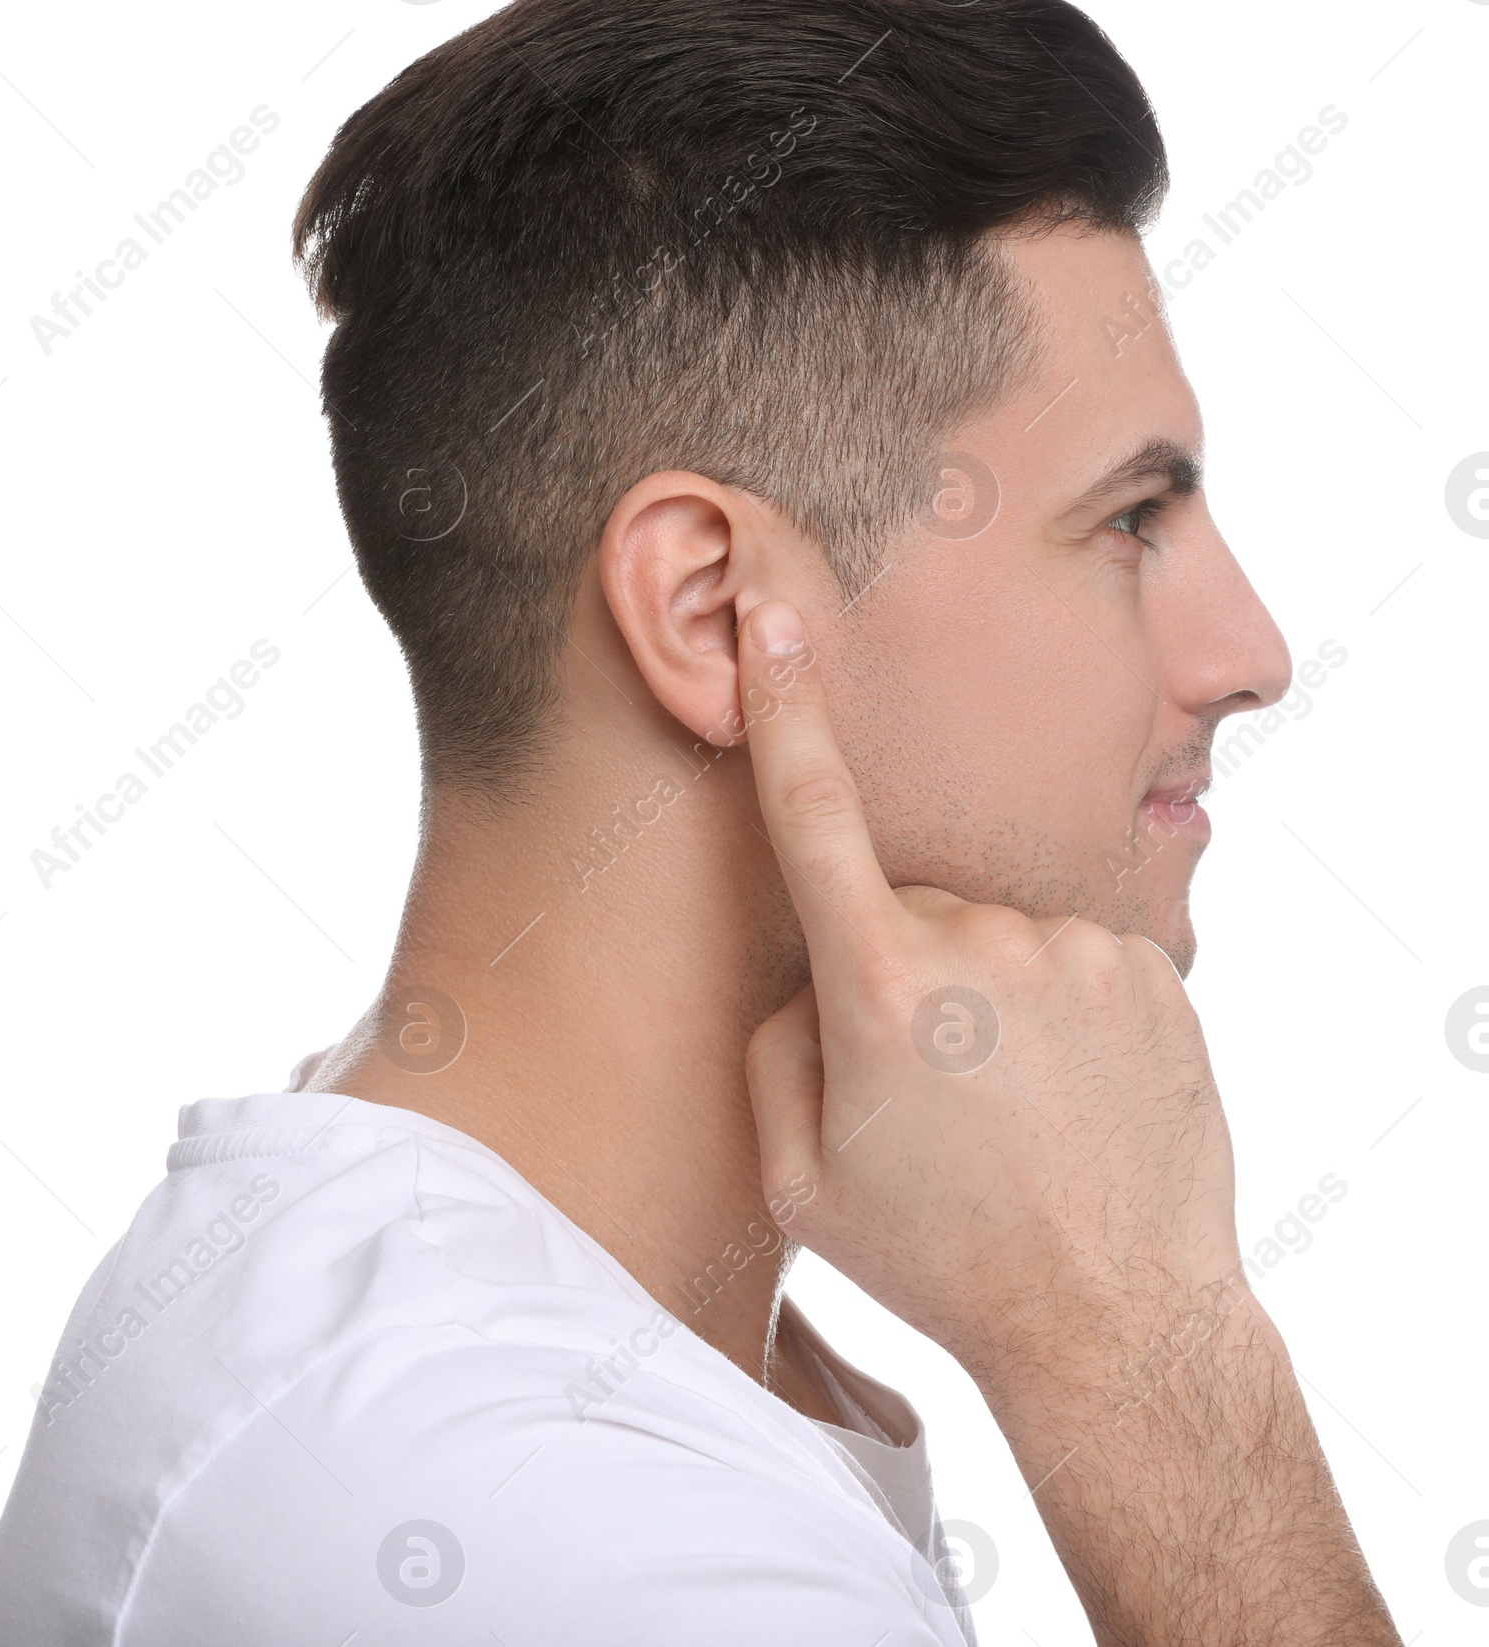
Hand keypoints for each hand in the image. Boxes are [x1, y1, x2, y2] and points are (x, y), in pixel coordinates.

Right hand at [738, 598, 1241, 1396]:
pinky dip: (1057, 1010)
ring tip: (1009, 1110)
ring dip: (985, 1000)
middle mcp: (984, 943)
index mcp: (882, 986)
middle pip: (907, 911)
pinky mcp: (1152, 970)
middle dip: (900, 976)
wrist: (1116, 1318)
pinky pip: (1071, 958)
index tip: (773, 605)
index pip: (812, 812)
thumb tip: (816, 977)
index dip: (784, 703)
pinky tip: (1069, 1095)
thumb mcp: (800, 1178)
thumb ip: (776, 1048)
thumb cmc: (941, 1258)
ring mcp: (1079, 951)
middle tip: (930, 1096)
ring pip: (994, 938)